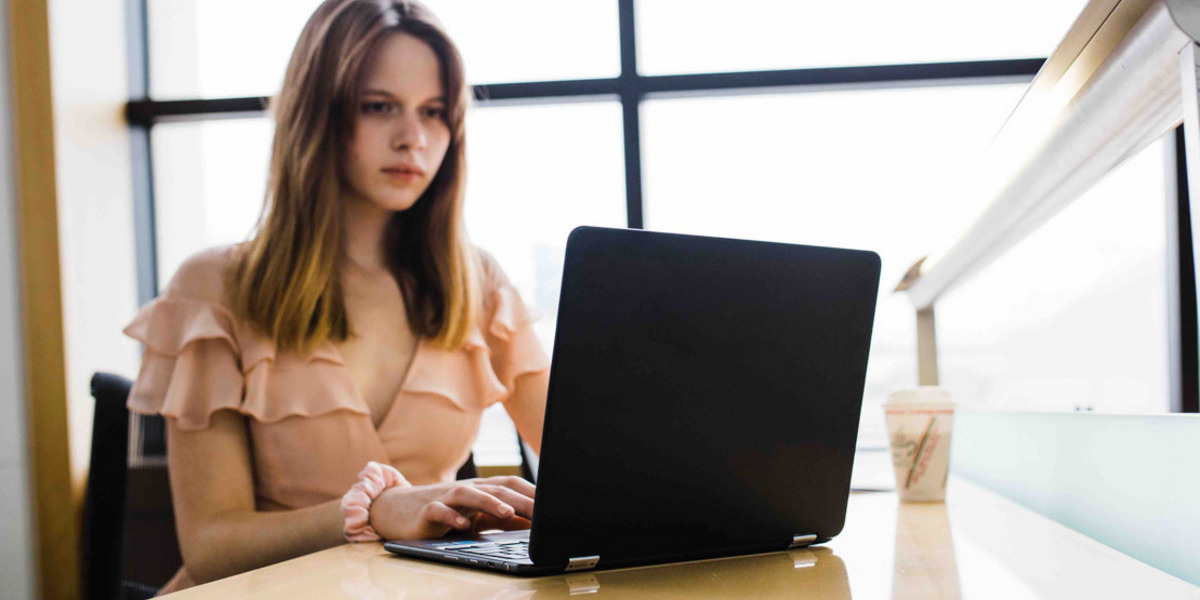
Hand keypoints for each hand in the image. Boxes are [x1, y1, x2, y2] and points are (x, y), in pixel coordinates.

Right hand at [367, 476, 534, 539]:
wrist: (399, 509)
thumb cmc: (445, 513)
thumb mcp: (478, 518)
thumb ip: (504, 521)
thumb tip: (534, 526)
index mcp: (483, 489)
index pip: (512, 485)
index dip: (533, 492)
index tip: (554, 504)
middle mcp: (467, 490)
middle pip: (497, 489)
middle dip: (521, 499)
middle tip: (542, 511)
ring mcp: (447, 498)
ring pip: (471, 495)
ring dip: (490, 503)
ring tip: (507, 512)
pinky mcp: (426, 511)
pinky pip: (439, 511)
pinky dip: (452, 517)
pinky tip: (463, 525)